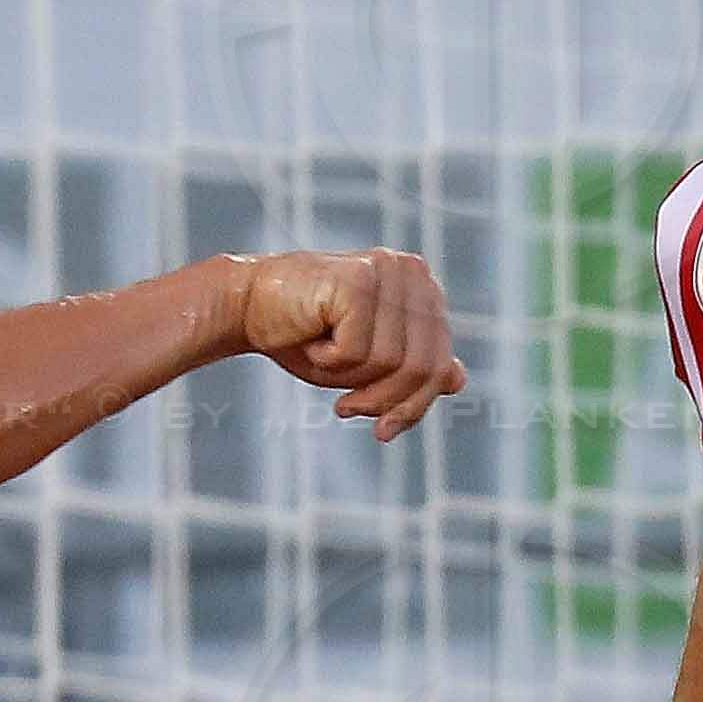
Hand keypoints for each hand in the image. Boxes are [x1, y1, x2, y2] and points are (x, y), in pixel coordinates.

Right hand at [229, 249, 461, 438]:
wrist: (244, 306)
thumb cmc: (306, 335)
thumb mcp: (367, 362)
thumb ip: (413, 367)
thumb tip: (458, 379)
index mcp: (422, 286)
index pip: (440, 361)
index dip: (415, 405)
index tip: (382, 430)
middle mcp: (412, 271)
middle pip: (425, 367)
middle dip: (389, 402)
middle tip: (346, 411)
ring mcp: (387, 271)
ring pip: (395, 363)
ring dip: (353, 380)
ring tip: (322, 361)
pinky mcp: (359, 281)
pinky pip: (359, 352)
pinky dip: (330, 361)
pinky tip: (311, 339)